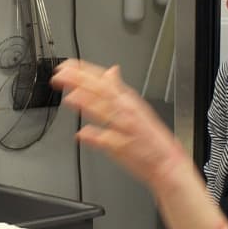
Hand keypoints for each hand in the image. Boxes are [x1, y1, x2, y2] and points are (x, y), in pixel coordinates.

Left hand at [52, 59, 187, 191]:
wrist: (166, 162)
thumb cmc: (150, 138)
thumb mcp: (136, 107)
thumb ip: (120, 90)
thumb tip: (111, 71)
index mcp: (128, 100)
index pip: (104, 80)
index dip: (84, 72)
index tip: (66, 66)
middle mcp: (127, 111)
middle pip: (102, 92)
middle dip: (80, 82)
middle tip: (60, 76)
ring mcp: (126, 129)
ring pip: (106, 112)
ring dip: (88, 104)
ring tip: (70, 98)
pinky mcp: (124, 149)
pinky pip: (109, 141)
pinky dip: (97, 137)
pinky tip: (82, 134)